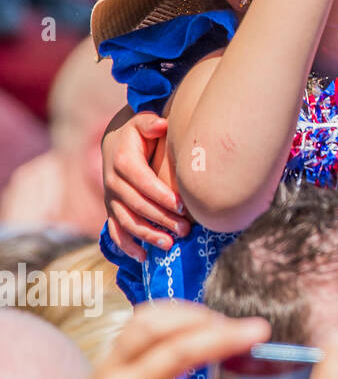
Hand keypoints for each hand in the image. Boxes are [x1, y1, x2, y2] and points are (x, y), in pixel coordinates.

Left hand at [12, 302, 269, 378]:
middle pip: (174, 350)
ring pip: (153, 323)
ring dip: (197, 316)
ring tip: (230, 322)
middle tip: (260, 331)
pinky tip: (201, 318)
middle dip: (222, 337)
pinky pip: (142, 318)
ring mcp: (112, 365)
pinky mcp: (112, 351)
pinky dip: (175, 311)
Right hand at [103, 112, 188, 260]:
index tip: (183, 206)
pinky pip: (115, 230)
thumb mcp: (142, 121)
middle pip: (137, 205)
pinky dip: (126, 245)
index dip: (162, 196)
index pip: (143, 182)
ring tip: (170, 245)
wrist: (116, 139)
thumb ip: (151, 123)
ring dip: (147, 235)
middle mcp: (113, 182)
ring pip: (127, 221)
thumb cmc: (138, 130)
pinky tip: (143, 257)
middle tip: (186, 230)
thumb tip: (162, 125)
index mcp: (123, 162)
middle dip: (162, 219)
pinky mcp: (111, 208)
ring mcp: (111, 198)